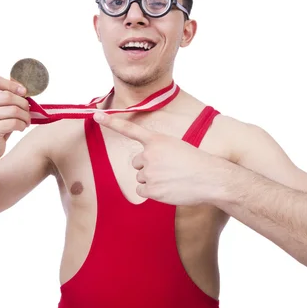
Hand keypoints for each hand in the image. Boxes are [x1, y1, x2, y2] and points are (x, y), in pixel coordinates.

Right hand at [0, 75, 30, 161]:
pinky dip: (22, 125)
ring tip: (26, 121)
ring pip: (13, 110)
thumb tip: (22, 86)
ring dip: (25, 116)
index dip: (11, 84)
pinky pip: (13, 123)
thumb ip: (5, 96)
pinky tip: (21, 127)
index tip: (23, 91)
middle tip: (28, 111)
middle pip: (7, 96)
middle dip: (23, 103)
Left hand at [93, 112, 228, 205]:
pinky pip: (142, 191)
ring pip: (141, 177)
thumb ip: (158, 150)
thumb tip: (144, 165)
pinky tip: (168, 189)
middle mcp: (149, 155)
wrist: (210, 178)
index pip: (129, 129)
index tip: (96, 115)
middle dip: (149, 167)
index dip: (111, 121)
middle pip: (137, 163)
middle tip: (169, 169)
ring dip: (153, 180)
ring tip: (173, 179)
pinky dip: (153, 192)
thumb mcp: (176, 147)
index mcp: (156, 140)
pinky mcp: (152, 189)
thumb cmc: (196, 162)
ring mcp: (149, 173)